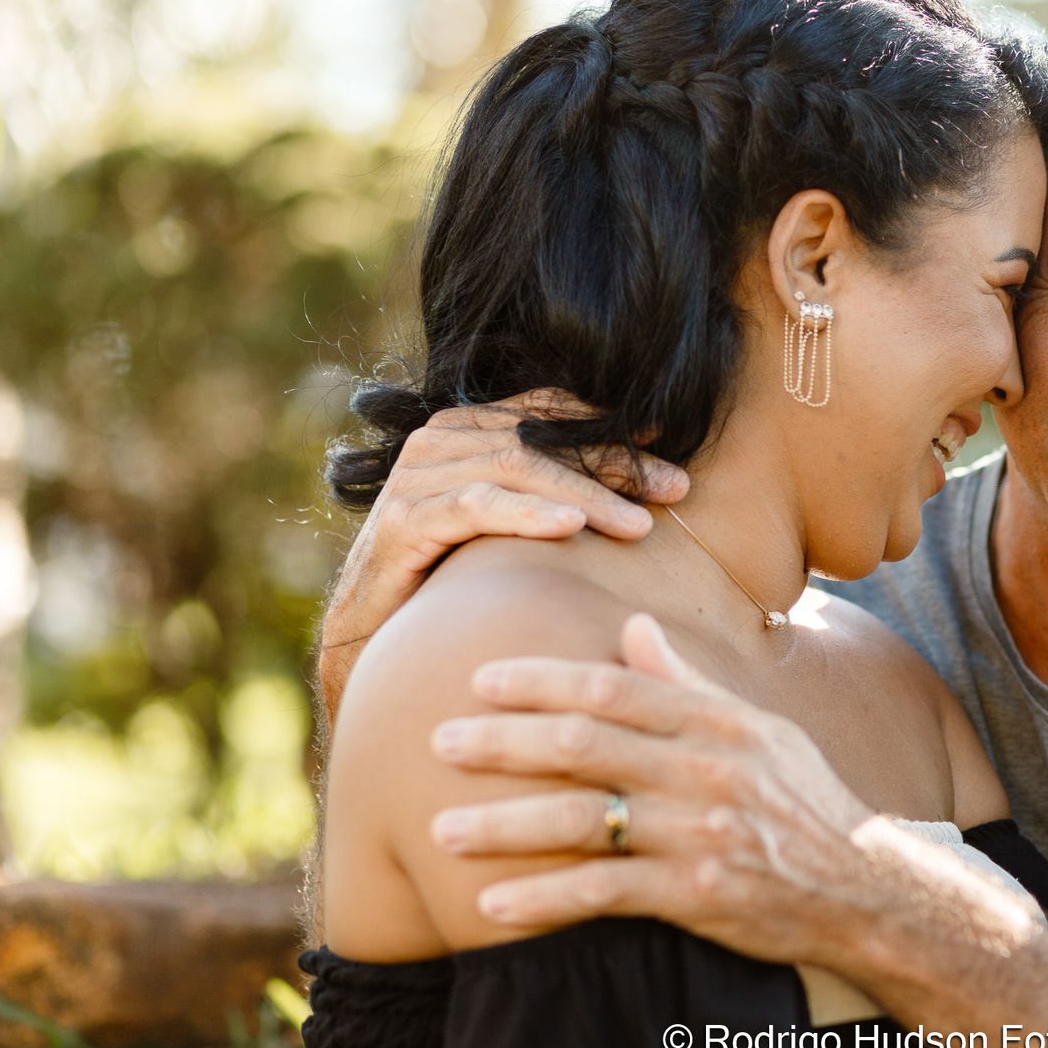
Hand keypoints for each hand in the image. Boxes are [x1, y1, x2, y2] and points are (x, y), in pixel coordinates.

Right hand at [316, 390, 688, 718]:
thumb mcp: (509, 524)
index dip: (612, 425)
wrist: (371, 634)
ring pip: (518, 469)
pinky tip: (570, 527)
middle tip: (676, 487)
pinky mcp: (403, 518)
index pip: (551, 414)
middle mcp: (439, 439)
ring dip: (587, 494)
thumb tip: (639, 484)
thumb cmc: (450, 575)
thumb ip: (551, 490)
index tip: (669, 439)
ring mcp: (418, 475)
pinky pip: (477, 506)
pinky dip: (528, 513)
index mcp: (468, 429)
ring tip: (639, 523)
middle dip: (616, 463)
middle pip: (544, 440)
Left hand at [427, 615, 916, 969]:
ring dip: (502, 826)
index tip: (482, 679)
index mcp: (716, 721)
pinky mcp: (697, 893)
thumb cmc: (801, 800)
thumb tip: (631, 625)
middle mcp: (706, 770)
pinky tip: (491, 904)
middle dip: (503, 742)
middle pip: (585, 745)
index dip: (543, 680)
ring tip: (441, 829)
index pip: (614, 687)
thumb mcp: (756, 730)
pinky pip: (603, 894)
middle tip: (438, 741)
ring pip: (581, 821)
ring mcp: (700, 832)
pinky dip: (542, 900)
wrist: (864, 887)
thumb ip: (686, 682)